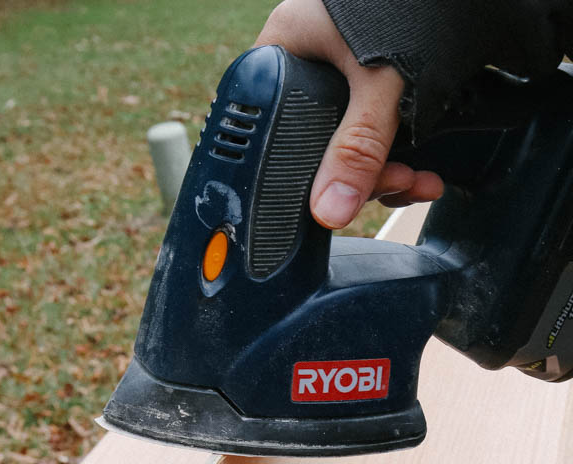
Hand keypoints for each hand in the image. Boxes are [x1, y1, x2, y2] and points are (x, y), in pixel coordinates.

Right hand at [255, 0, 443, 228]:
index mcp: (283, 52)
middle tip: (395, 184)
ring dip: (386, 176)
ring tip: (416, 182)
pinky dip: (396, 161)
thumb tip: (329, 212)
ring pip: (348, 149)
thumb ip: (358, 149)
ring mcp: (338, 77)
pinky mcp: (369, 85)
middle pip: (318, 149)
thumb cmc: (412, 3)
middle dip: (363, 179)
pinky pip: (371, 137)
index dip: (306, 173)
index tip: (340, 200)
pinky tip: (419, 176)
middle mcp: (305, 65)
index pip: (273, 131)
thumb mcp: (381, 80)